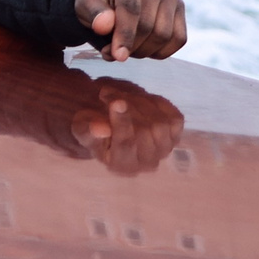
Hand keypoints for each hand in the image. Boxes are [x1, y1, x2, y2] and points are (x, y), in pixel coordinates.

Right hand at [69, 79, 186, 176]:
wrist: (113, 127)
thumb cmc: (93, 129)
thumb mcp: (82, 129)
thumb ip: (89, 130)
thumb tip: (100, 129)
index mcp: (121, 166)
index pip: (126, 144)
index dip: (122, 122)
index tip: (117, 102)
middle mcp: (146, 163)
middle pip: (145, 131)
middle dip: (127, 106)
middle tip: (106, 92)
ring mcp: (164, 151)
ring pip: (160, 123)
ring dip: (140, 102)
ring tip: (121, 94)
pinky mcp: (176, 137)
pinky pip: (173, 117)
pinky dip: (158, 104)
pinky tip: (142, 99)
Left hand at [73, 0, 186, 60]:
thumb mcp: (85, 2)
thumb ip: (93, 13)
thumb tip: (104, 26)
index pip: (130, 7)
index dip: (124, 34)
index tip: (117, 55)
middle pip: (148, 24)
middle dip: (131, 45)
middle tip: (114, 53)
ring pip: (164, 34)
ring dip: (143, 51)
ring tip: (125, 49)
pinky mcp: (180, 8)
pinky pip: (178, 39)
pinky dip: (160, 52)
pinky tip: (142, 49)